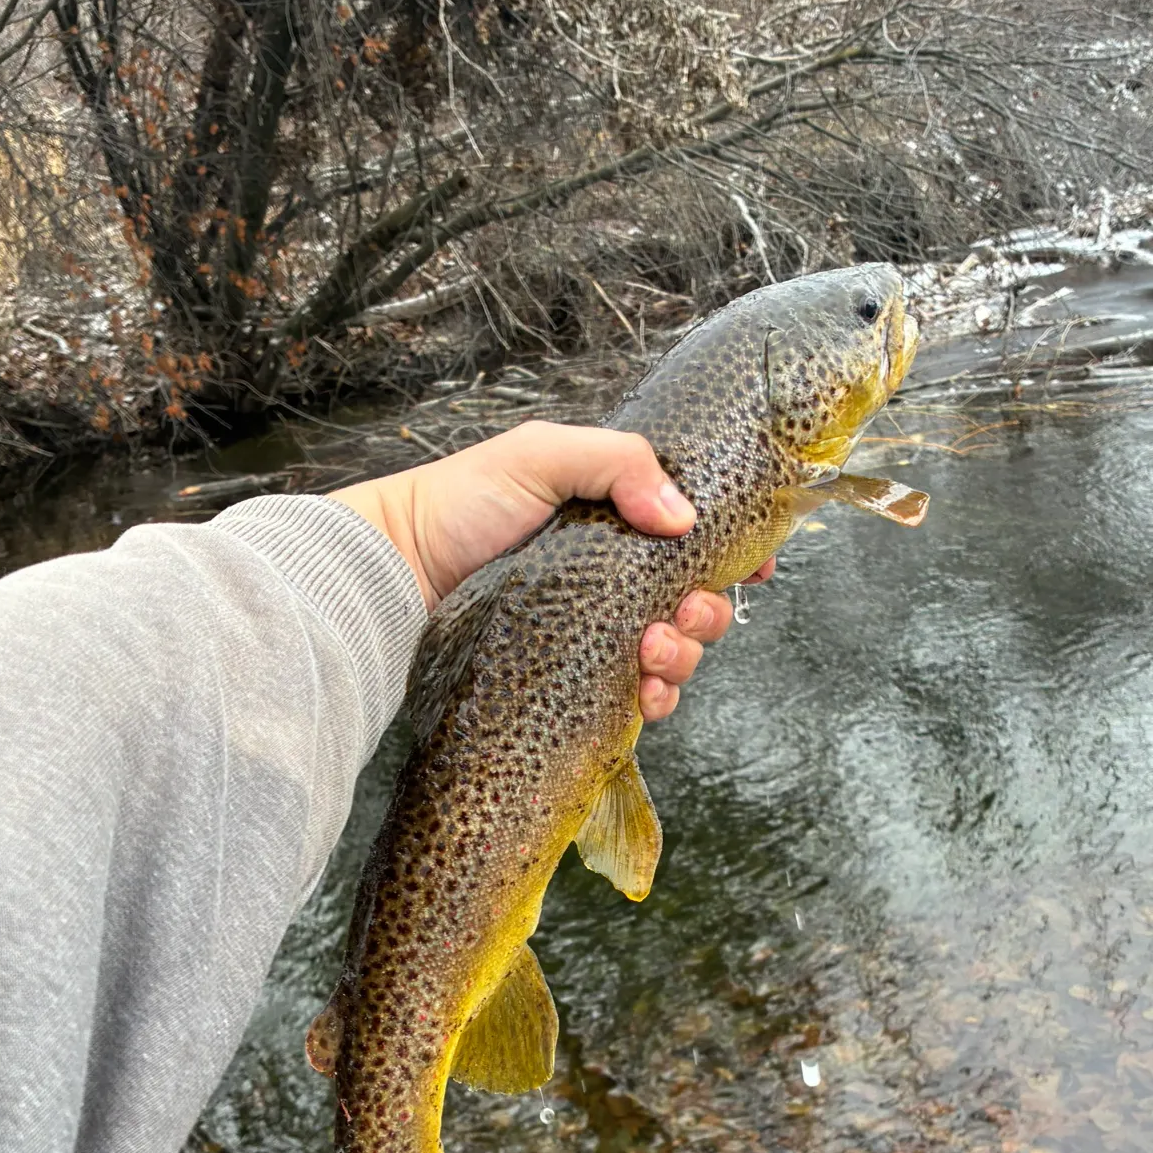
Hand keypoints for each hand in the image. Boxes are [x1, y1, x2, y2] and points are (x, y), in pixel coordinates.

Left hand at [330, 421, 774, 721]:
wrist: (394, 574)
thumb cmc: (458, 505)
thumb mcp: (540, 455)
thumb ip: (618, 463)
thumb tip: (682, 516)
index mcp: (616, 518)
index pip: (695, 537)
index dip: (736, 554)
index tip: (758, 568)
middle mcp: (614, 577)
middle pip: (696, 602)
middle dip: (708, 613)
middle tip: (682, 612)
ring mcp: (595, 631)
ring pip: (674, 653)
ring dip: (684, 656)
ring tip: (651, 650)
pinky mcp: (574, 680)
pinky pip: (637, 697)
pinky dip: (656, 696)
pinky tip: (646, 690)